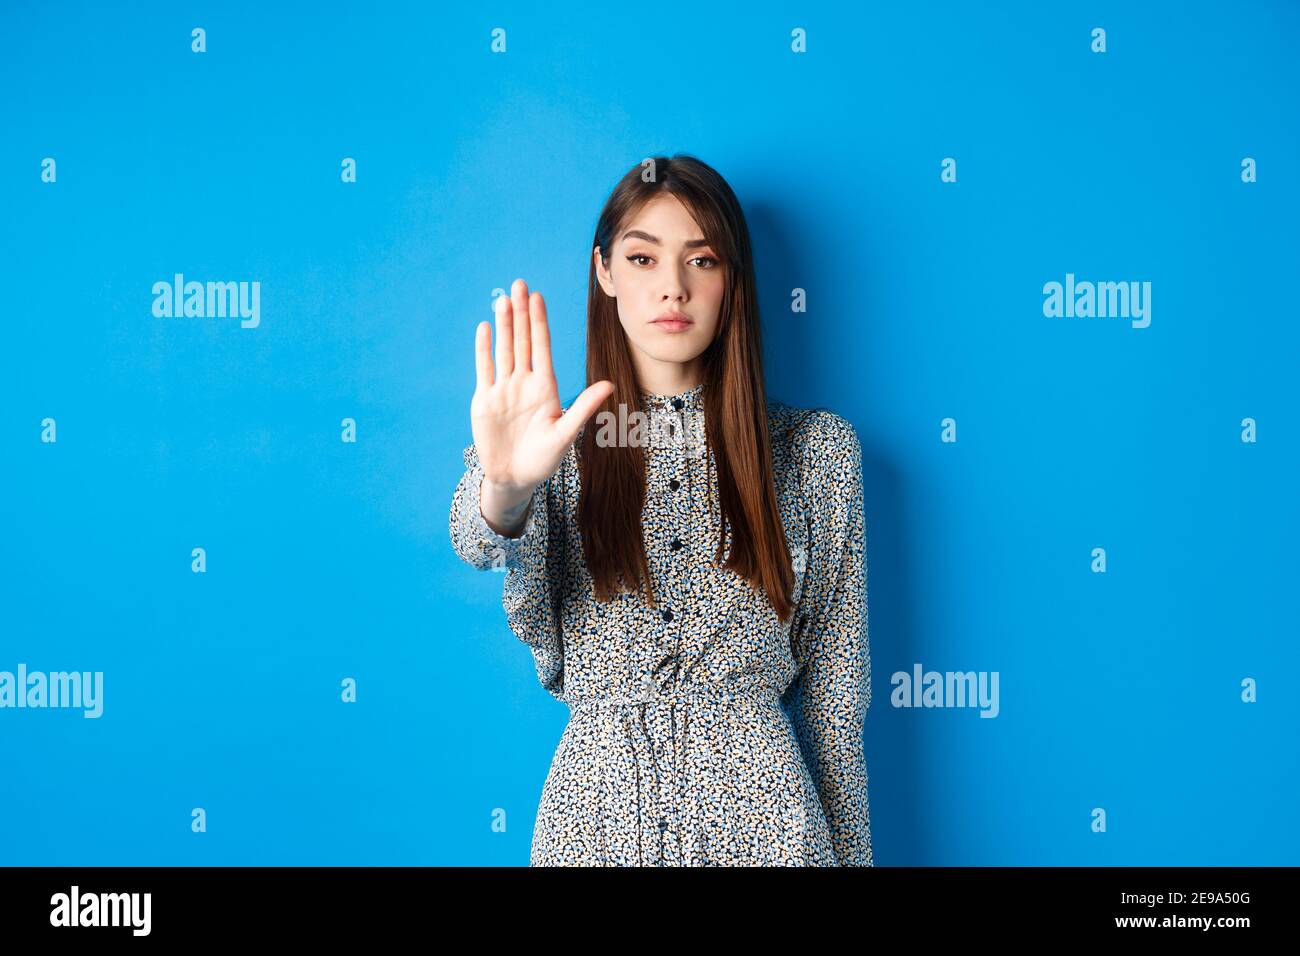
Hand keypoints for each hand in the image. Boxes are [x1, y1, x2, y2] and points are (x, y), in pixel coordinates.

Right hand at [472, 278, 613, 497]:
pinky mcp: (484, 400)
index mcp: (545, 387)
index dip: (539, 322)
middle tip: (520, 284)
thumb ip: (583, 407)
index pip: (542, 347)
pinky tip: (485, 328)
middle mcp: (524, 383)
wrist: (514, 478)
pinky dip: (484, 349)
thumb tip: (608, 385)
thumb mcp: (565, 434)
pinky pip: (484, 369)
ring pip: (504, 350)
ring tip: (503, 300)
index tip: (539, 298)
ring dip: (503, 325)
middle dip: (521, 313)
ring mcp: (503, 389)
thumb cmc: (544, 459)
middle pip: (522, 341)